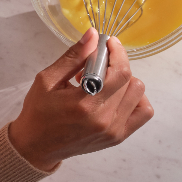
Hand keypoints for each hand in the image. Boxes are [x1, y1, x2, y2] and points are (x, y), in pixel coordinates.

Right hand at [6, 30, 152, 171]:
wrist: (38, 145)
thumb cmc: (39, 111)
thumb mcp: (47, 80)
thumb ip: (73, 57)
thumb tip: (94, 35)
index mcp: (85, 104)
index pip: (119, 73)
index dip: (118, 53)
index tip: (110, 43)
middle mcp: (104, 119)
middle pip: (130, 81)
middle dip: (116, 66)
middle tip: (97, 66)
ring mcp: (115, 131)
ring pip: (139, 95)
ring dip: (126, 82)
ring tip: (104, 83)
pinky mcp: (119, 137)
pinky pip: (143, 112)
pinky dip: (136, 99)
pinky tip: (117, 96)